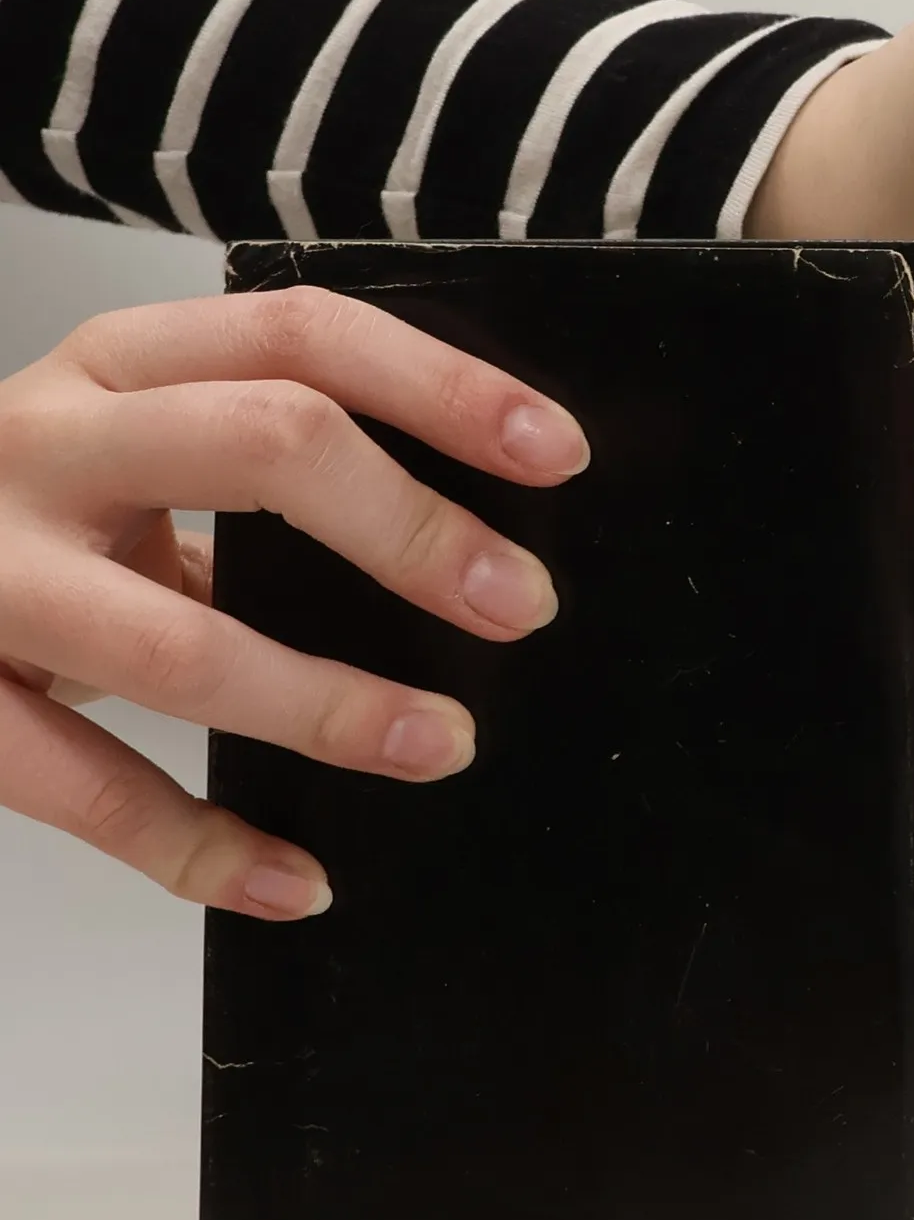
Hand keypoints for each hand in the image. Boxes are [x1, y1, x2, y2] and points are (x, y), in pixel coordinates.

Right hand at [0, 288, 588, 918]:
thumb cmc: (25, 521)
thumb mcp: (125, 461)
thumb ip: (250, 479)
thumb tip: (457, 559)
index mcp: (115, 369)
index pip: (301, 337)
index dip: (441, 389)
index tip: (555, 455)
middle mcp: (43, 443)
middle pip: (263, 446)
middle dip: (413, 530)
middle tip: (522, 604)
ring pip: (179, 644)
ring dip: (330, 706)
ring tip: (441, 745)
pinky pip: (84, 787)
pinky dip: (202, 848)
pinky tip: (295, 883)